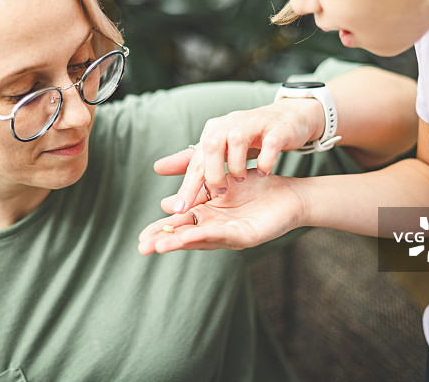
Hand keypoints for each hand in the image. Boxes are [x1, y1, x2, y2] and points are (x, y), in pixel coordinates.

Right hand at [137, 169, 304, 253]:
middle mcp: (215, 228)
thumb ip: (194, 185)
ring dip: (180, 242)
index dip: (160, 230)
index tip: (140, 237)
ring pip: (201, 239)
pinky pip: (223, 235)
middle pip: (185, 237)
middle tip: (142, 248)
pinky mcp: (246, 236)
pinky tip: (190, 235)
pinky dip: (205, 235)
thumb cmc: (255, 187)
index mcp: (207, 216)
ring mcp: (230, 235)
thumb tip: (163, 196)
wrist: (288, 193)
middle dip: (164, 241)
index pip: (178, 225)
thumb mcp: (218, 181)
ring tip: (160, 246)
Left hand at [158, 99, 321, 213]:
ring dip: (237, 165)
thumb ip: (191, 160)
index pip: (196, 160)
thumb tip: (158, 168)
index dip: (187, 186)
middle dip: (212, 173)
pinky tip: (264, 173)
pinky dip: (265, 160)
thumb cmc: (248, 137)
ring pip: (238, 140)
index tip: (179, 210)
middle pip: (212, 145)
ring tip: (241, 181)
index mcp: (213, 132)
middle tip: (217, 194)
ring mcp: (255, 124)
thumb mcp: (218, 149)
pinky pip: (270, 143)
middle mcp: (230, 124)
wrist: (285, 120)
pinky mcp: (277, 129)